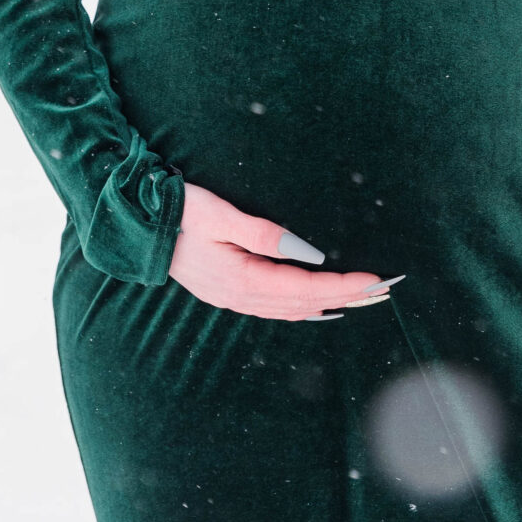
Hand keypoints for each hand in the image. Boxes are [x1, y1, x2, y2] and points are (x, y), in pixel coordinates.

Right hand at [168, 180, 398, 321]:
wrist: (139, 228)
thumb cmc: (179, 212)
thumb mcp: (221, 215)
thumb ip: (264, 235)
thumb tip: (309, 253)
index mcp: (241, 280)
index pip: (304, 286)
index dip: (342, 284)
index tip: (372, 279)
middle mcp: (240, 298)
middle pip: (304, 303)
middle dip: (345, 296)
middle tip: (381, 289)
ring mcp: (233, 300)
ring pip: (291, 310)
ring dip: (328, 304)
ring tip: (360, 300)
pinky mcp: (228, 294)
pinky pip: (276, 309)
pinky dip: (303, 309)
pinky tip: (317, 308)